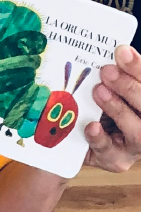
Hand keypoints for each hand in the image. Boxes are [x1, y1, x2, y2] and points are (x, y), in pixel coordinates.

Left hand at [83, 45, 140, 172]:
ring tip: (98, 91)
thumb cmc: (98, 109)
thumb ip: (114, 75)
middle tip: (107, 70)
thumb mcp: (107, 89)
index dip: (138, 68)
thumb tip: (111, 52)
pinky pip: (109, 151)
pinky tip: (92, 126)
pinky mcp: (116, 160)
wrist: (76, 141)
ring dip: (118, 109)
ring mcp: (136, 146)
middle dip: (129, 87)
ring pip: (137, 131)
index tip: (122, 51)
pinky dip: (100, 138)